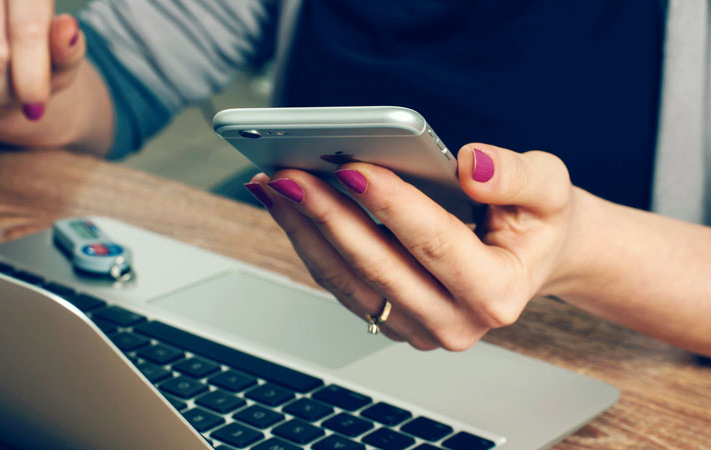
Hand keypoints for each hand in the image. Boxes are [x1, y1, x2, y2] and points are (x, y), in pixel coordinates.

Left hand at [245, 143, 577, 350]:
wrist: (532, 258)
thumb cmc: (538, 222)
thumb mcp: (550, 189)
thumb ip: (517, 175)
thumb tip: (470, 166)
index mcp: (498, 293)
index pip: (434, 243)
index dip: (391, 204)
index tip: (351, 167)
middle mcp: (455, 323)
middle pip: (378, 267)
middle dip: (328, 215)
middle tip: (289, 174)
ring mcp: (418, 328)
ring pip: (348, 280)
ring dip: (305, 230)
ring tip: (275, 185)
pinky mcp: (392, 320)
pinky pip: (341, 284)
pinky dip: (310, 242)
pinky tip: (289, 206)